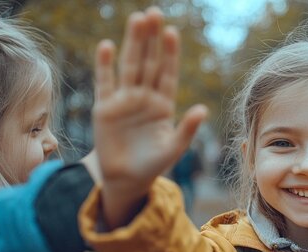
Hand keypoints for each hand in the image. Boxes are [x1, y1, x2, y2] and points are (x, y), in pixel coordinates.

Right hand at [93, 7, 207, 228]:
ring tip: (137, 20)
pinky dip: (105, 65)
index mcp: (164, 104)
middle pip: (149, 62)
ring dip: (133, 43)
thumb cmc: (154, 164)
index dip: (170, 53)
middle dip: (151, 39)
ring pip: (129, 66)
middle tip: (154, 13)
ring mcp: (125, 100)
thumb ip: (187, 129)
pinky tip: (107, 46)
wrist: (127, 179)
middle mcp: (145, 97)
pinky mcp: (105, 108)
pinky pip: (105, 83)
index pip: (167, 73)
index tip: (172, 32)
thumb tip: (202, 110)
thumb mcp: (174, 148)